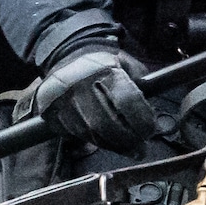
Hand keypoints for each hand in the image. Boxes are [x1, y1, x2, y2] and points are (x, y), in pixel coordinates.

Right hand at [31, 46, 159, 152]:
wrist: (65, 55)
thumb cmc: (100, 63)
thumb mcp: (124, 62)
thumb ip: (140, 81)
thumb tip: (152, 109)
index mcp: (105, 71)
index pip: (127, 101)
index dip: (142, 120)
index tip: (150, 130)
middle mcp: (82, 86)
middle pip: (108, 124)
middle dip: (128, 140)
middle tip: (141, 148)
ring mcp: (64, 101)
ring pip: (92, 134)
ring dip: (113, 145)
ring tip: (128, 149)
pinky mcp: (53, 113)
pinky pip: (75, 135)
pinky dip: (94, 142)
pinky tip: (106, 141)